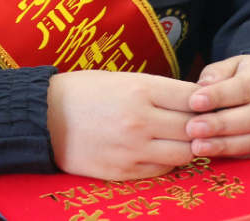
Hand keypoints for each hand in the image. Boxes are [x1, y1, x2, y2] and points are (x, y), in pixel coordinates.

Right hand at [47, 70, 196, 180]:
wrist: (43, 117)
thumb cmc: (82, 92)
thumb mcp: (121, 78)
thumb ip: (156, 90)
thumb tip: (190, 100)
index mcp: (140, 89)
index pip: (193, 98)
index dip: (205, 100)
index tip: (206, 102)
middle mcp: (141, 120)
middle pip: (194, 127)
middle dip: (201, 125)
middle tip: (201, 123)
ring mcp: (134, 149)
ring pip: (185, 153)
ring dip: (188, 146)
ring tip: (181, 138)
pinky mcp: (125, 171)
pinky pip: (163, 169)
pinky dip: (168, 161)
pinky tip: (160, 150)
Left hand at [186, 55, 249, 160]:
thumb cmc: (246, 77)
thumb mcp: (233, 66)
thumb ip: (217, 73)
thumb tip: (202, 85)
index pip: (244, 87)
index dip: (219, 95)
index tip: (194, 102)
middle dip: (220, 124)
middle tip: (192, 128)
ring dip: (224, 145)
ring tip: (198, 146)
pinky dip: (231, 155)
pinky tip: (210, 154)